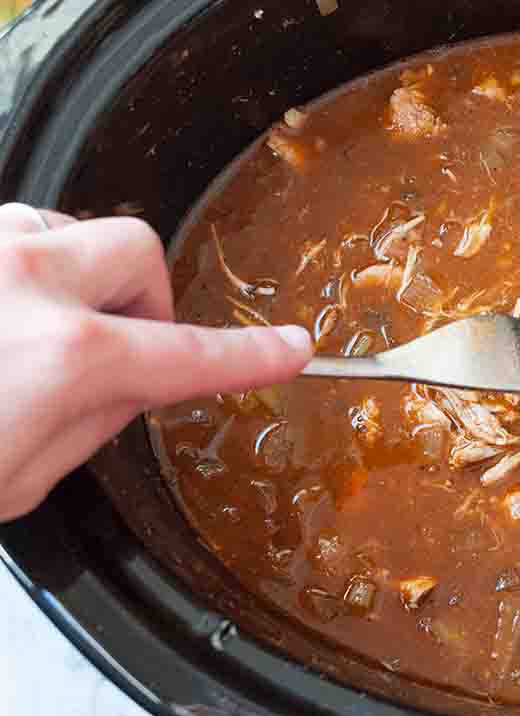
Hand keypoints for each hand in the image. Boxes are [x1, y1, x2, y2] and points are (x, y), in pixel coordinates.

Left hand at [0, 204, 312, 520]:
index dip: (253, 357)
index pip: (192, 356)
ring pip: (65, 228)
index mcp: (62, 358)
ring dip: (69, 278)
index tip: (290, 349)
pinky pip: (10, 234)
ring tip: (34, 331)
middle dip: (140, 298)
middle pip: (137, 249)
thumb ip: (84, 424)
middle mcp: (23, 283)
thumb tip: (116, 390)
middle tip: (112, 348)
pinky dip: (17, 271)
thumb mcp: (13, 480)